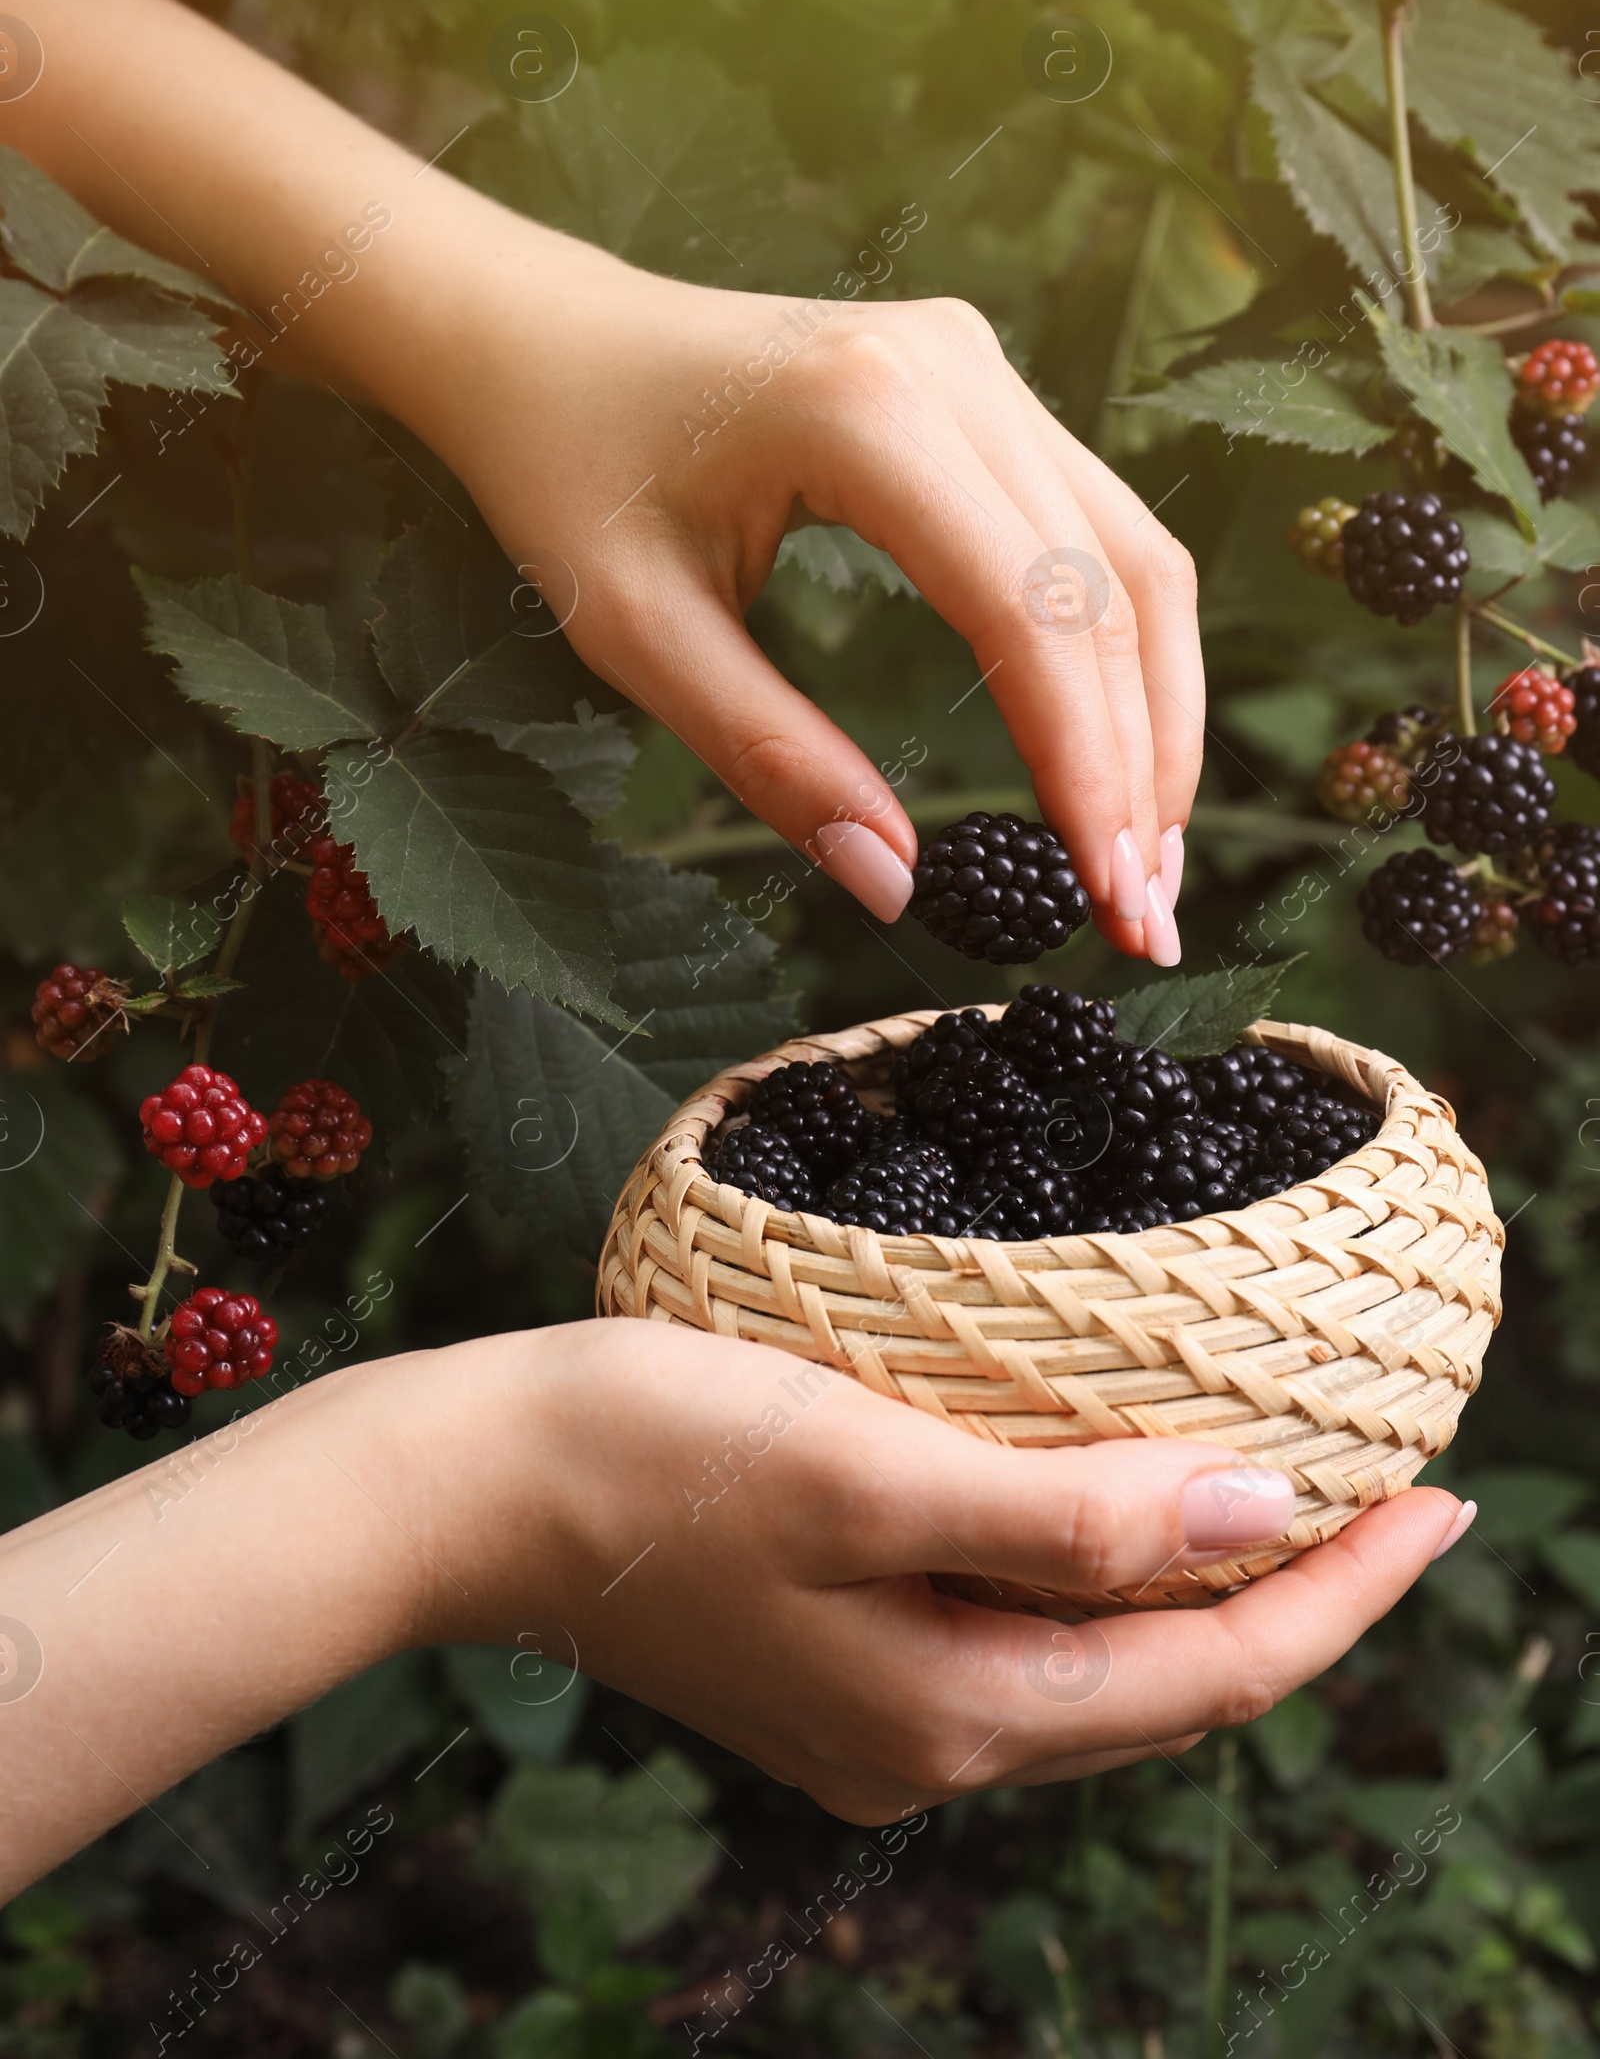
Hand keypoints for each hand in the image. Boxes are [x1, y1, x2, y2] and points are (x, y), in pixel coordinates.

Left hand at [0, 0, 1196, 961]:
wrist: (542, 339)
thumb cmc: (569, 477)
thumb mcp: (639, 636)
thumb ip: (770, 760)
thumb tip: (895, 885)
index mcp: (863, 411)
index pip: (1029, 611)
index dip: (1087, 766)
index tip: (1109, 900)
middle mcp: (952, 367)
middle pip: (1111, 588)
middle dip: (1142, 766)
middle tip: (1145, 919)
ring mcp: (978, 364)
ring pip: (1130, 556)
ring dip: (1154, 714)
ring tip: (1145, 859)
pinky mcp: (982, 384)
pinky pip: (1093, 526)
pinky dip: (1120, 650)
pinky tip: (1115, 754)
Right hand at [429, 1321, 1465, 1822]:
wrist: (476, 1490)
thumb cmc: (659, 1450)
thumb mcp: (875, 1465)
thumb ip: (1069, 1515)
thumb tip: (1256, 1516)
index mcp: (959, 1711)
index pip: (1215, 1672)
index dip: (1346, 1589)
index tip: (1445, 1499)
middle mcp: (934, 1749)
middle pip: (1170, 1686)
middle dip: (1298, 1595)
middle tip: (1396, 1492)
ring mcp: (882, 1724)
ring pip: (1100, 1669)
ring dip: (1202, 1589)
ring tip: (1289, 1494)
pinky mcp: (839, 1674)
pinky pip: (1023, 1643)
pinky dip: (1101, 1580)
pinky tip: (1118, 1509)